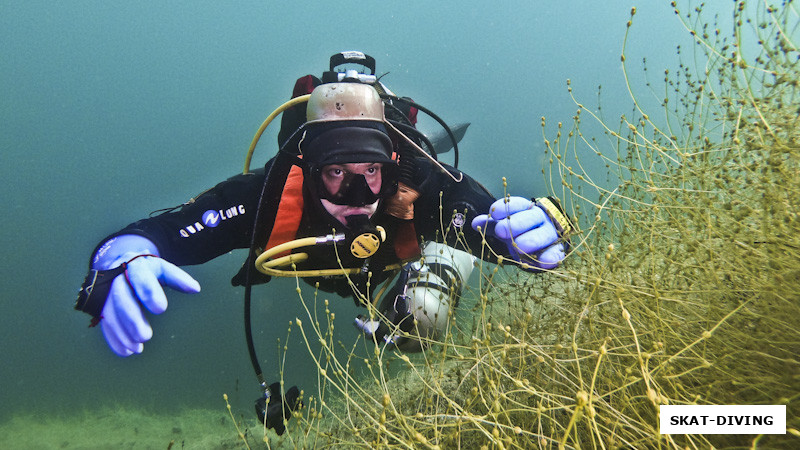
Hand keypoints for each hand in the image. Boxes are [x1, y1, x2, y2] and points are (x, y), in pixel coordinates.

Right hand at [87, 235, 200, 355]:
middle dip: (132, 319)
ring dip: (122, 333)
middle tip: (146, 336)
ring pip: (110, 314)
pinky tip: (126, 351)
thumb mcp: (163, 269)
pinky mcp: (101, 307)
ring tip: (137, 348)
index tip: (162, 309)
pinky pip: (105, 324)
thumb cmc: (148, 270)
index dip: (149, 292)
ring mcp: (106, 293)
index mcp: (135, 266)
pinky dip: (114, 339)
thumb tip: (196, 289)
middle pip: (122, 299)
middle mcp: (118, 278)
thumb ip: (178, 278)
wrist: (121, 264)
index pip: (140, 277)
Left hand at [472, 196, 567, 269]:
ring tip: (520, 246)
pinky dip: (550, 257)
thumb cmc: (521, 229)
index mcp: (526, 209)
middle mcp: (540, 219)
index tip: (494, 213)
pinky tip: (544, 262)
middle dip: (516, 224)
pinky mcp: (556, 250)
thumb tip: (474, 223)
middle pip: (530, 218)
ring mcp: (550, 234)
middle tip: (501, 231)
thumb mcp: (505, 225)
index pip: (518, 204)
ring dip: (532, 240)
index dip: (506, 208)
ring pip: (543, 235)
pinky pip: (555, 253)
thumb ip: (491, 224)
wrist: (545, 237)